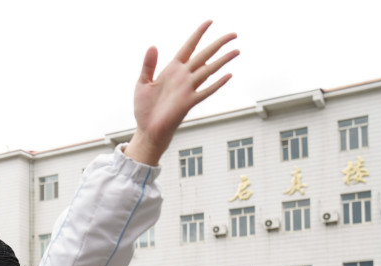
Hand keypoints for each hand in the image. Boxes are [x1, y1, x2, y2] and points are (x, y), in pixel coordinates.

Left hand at [126, 22, 237, 164]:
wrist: (147, 130)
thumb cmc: (144, 108)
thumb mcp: (143, 82)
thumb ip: (148, 65)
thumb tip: (153, 46)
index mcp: (172, 69)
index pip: (189, 47)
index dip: (198, 34)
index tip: (210, 22)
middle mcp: (183, 76)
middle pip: (204, 55)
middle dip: (218, 43)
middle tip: (234, 34)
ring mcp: (187, 88)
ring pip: (208, 70)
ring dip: (223, 60)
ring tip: (237, 50)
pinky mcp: (188, 102)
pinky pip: (206, 91)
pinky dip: (216, 83)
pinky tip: (228, 75)